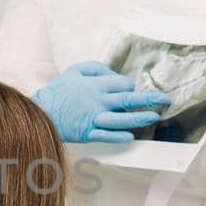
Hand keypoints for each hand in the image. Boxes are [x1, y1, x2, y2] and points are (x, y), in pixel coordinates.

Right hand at [33, 62, 168, 143]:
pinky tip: (130, 137)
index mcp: (96, 85)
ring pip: (120, 119)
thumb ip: (96, 68)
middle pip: (127, 99)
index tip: (130, 90)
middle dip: (148, 99)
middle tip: (165, 100)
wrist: (40, 111)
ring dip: (138, 118)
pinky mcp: (87, 133)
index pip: (123, 84)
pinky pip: (105, 135)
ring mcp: (93, 119)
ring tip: (154, 117)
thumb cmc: (58, 90)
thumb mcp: (75, 71)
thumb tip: (114, 74)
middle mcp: (97, 101)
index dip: (130, 86)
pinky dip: (117, 136)